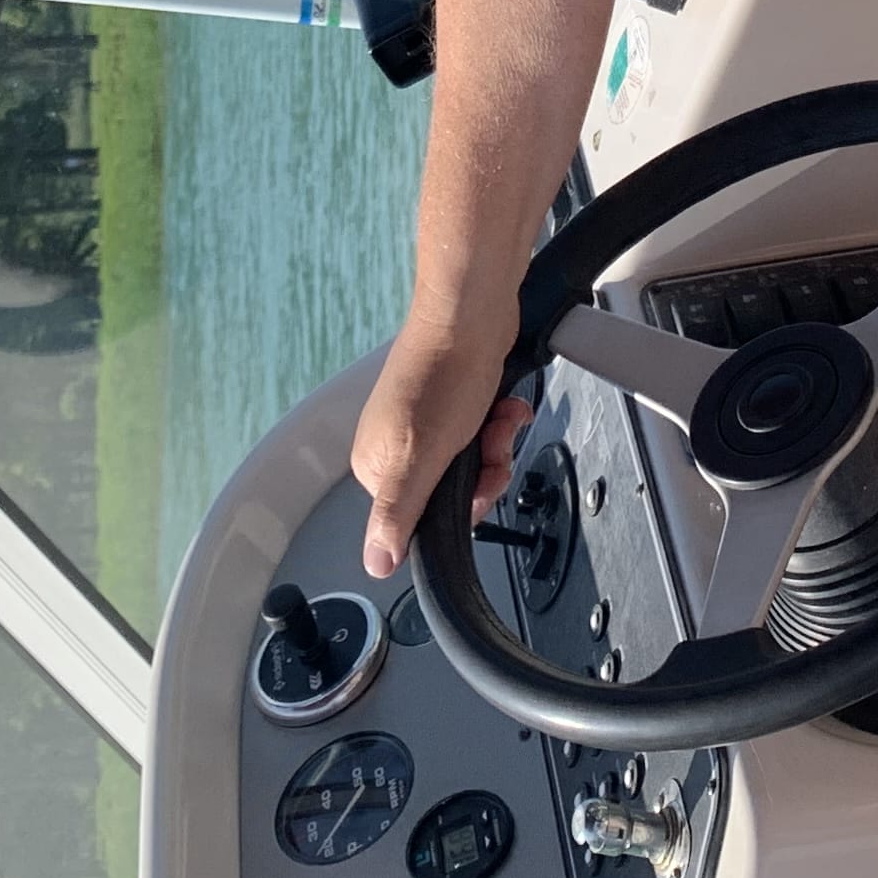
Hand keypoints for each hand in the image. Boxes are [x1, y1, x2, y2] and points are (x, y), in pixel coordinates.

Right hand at [349, 302, 534, 581]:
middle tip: (487, 442)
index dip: (458, 503)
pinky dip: (499, 419)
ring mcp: (423, 421)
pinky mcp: (450, 401)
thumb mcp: (421, 457)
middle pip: (451, 489)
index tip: (474, 479)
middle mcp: (394, 444)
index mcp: (375, 465)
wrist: (472, 313)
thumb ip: (397, 514)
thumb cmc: (444, 374)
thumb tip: (374, 564)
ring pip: (473, 460)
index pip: (420, 518)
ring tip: (497, 416)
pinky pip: (482, 431)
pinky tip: (502, 403)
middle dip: (483, 469)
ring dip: (496, 441)